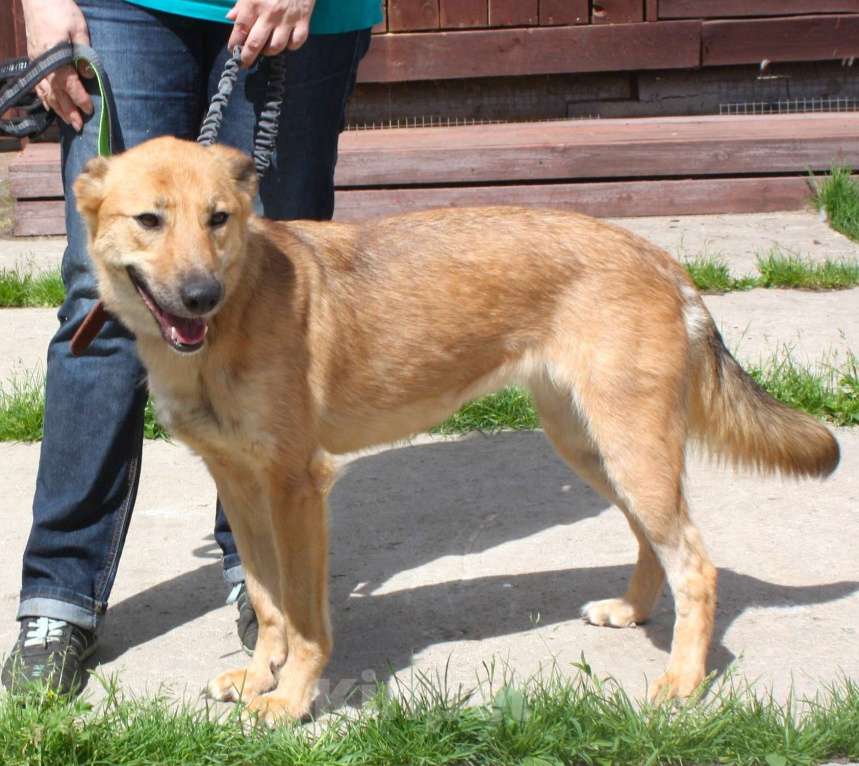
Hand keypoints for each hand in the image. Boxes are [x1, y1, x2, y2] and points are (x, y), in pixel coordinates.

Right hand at [21, 0, 92, 131]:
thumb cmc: (61, 10)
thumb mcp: (79, 29)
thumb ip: (85, 53)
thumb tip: (89, 75)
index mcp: (55, 56)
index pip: (68, 84)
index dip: (79, 99)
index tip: (89, 110)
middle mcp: (43, 63)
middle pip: (56, 93)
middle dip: (68, 111)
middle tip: (79, 127)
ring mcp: (36, 62)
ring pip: (46, 91)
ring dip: (57, 108)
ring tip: (68, 122)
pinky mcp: (34, 60)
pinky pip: (38, 84)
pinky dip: (45, 98)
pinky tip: (50, 108)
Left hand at [227, 0, 316, 67]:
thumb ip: (241, 3)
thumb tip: (232, 18)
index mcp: (253, 3)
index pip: (240, 30)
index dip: (234, 43)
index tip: (233, 50)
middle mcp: (269, 14)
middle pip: (255, 44)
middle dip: (247, 57)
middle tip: (244, 63)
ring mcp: (287, 19)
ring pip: (276, 47)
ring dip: (268, 52)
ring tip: (265, 50)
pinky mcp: (303, 21)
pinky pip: (296, 43)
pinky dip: (291, 46)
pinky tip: (286, 43)